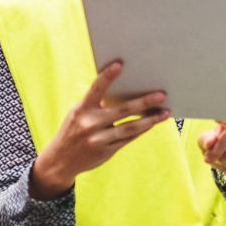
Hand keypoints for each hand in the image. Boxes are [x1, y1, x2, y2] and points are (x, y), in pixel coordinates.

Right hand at [29, 61, 169, 200]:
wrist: (60, 161)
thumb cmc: (74, 129)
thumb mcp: (78, 114)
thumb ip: (96, 103)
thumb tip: (126, 89)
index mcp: (82, 110)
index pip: (95, 89)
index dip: (107, 77)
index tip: (119, 64)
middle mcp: (90, 124)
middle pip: (122, 110)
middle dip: (144, 102)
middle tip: (161, 95)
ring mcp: (99, 139)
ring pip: (130, 128)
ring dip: (150, 120)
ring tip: (165, 113)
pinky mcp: (106, 151)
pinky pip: (129, 139)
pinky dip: (142, 130)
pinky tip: (153, 123)